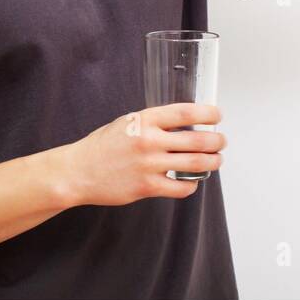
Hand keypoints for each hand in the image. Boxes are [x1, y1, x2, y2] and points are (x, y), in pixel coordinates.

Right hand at [59, 102, 226, 207]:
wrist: (78, 171)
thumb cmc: (102, 146)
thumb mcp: (127, 123)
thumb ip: (153, 123)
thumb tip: (183, 125)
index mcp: (144, 120)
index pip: (186, 113)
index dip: (207, 114)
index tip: (217, 115)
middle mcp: (149, 140)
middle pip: (198, 140)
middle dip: (217, 141)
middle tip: (221, 141)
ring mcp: (149, 164)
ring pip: (195, 164)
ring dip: (212, 162)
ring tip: (216, 161)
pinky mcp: (147, 187)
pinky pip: (181, 187)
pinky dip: (192, 185)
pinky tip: (192, 182)